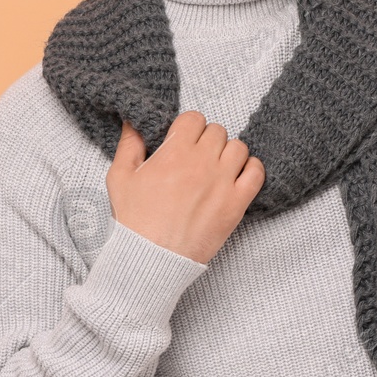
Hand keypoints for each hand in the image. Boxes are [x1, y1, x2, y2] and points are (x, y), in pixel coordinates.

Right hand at [105, 112, 264, 264]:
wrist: (151, 258)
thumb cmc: (135, 220)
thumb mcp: (120, 178)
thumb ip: (129, 144)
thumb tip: (134, 122)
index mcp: (175, 153)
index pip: (194, 119)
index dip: (188, 128)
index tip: (183, 141)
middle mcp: (202, 163)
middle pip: (218, 132)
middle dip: (207, 141)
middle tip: (197, 159)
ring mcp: (223, 183)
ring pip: (239, 148)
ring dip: (228, 154)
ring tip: (216, 169)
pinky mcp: (237, 204)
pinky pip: (257, 173)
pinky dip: (251, 170)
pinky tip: (237, 178)